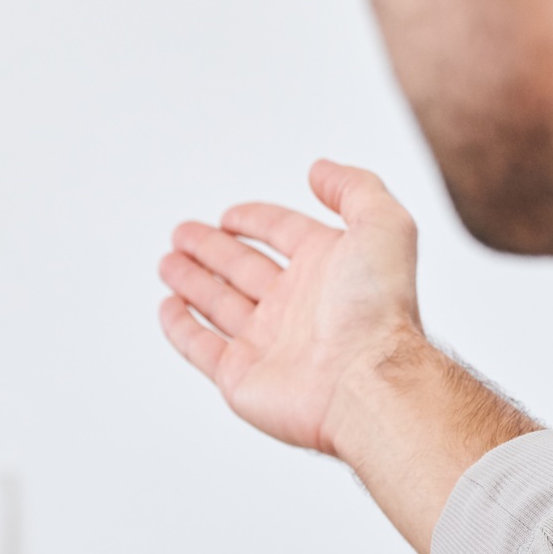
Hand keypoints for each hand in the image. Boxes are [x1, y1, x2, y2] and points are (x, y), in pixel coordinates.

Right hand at [158, 162, 535, 553]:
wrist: (365, 383)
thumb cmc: (379, 311)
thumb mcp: (384, 226)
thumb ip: (355, 189)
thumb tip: (321, 170)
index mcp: (328, 269)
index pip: (284, 235)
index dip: (258, 220)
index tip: (231, 214)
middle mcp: (297, 306)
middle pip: (244, 268)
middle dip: (212, 249)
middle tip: (183, 233)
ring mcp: (267, 343)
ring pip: (220, 304)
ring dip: (193, 281)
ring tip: (168, 262)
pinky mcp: (240, 376)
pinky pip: (202, 348)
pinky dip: (181, 328)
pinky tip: (168, 308)